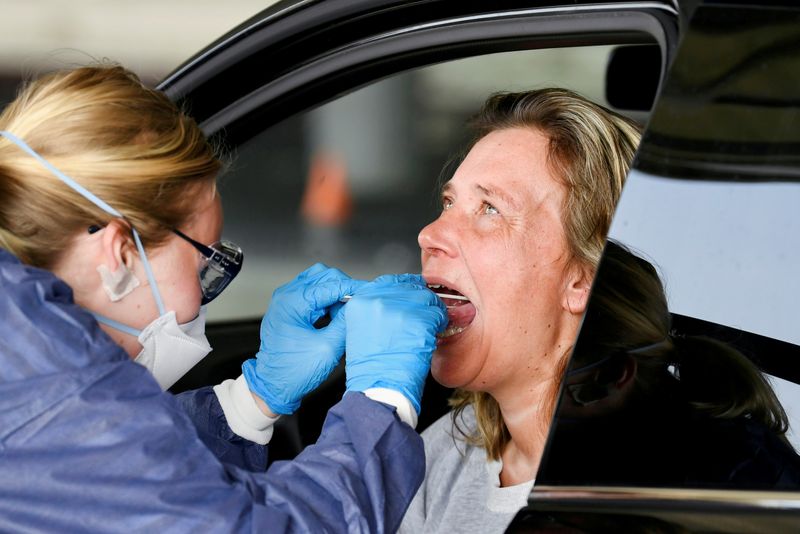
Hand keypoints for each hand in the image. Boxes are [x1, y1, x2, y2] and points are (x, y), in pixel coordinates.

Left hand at [242, 263, 364, 414]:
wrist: (273, 386)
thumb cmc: (293, 372)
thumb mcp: (328, 348)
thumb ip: (345, 322)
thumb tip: (360, 305)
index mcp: (292, 301)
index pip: (331, 284)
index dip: (354, 288)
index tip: (371, 292)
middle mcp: (286, 295)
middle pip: (324, 275)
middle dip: (344, 287)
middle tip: (358, 304)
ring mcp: (286, 300)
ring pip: (319, 281)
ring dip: (336, 292)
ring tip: (346, 312)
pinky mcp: (290, 308)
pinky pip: (313, 293)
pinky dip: (327, 299)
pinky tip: (336, 315)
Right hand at [344, 274, 447, 414]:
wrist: (378, 390)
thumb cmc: (372, 369)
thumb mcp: (363, 331)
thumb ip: (377, 310)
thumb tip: (399, 302)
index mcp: (360, 302)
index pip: (389, 281)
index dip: (405, 287)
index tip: (414, 292)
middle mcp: (376, 300)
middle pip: (409, 287)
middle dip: (420, 300)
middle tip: (425, 315)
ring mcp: (398, 309)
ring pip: (426, 299)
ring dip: (431, 313)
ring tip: (427, 329)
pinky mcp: (417, 321)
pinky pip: (437, 314)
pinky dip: (439, 324)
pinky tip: (431, 336)